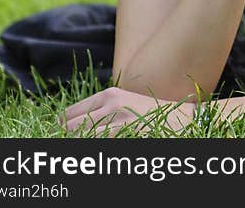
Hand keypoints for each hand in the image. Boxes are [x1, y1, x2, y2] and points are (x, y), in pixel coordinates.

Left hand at [60, 87, 195, 136]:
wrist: (184, 119)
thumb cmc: (152, 114)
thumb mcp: (125, 103)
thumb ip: (101, 110)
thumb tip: (69, 126)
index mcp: (108, 95)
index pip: (66, 115)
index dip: (60, 129)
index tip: (62, 137)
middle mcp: (110, 106)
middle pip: (67, 128)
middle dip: (65, 138)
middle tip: (70, 143)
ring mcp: (119, 122)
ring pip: (79, 139)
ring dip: (78, 143)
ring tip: (87, 146)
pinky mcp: (127, 136)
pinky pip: (97, 146)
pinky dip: (93, 150)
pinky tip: (101, 149)